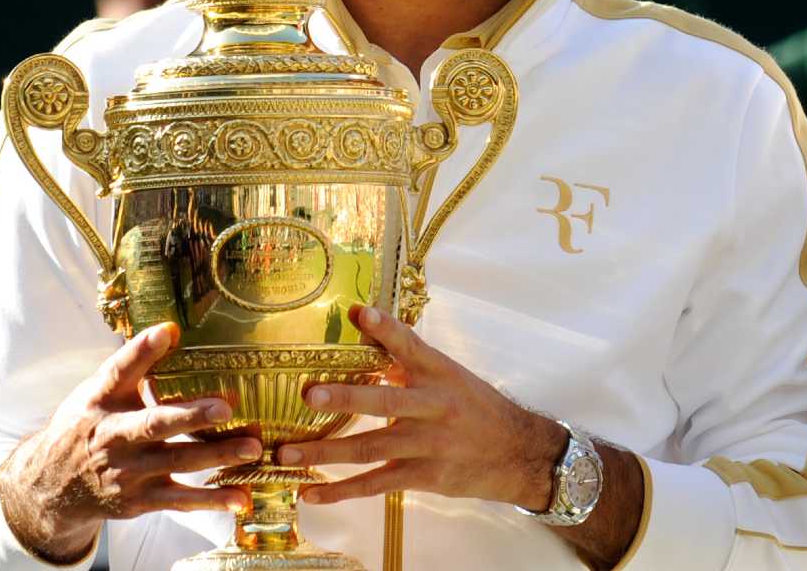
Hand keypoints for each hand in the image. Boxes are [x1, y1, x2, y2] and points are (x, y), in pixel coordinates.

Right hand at [0, 323, 261, 563]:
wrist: (51, 485)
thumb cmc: (87, 425)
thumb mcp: (98, 392)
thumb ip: (133, 363)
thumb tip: (171, 327)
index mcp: (101, 403)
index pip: (118, 373)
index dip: (140, 352)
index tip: (167, 332)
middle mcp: (113, 438)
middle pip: (153, 425)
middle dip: (190, 417)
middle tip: (226, 407)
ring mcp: (128, 473)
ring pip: (176, 463)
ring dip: (216, 456)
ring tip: (253, 448)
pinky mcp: (140, 501)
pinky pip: (179, 500)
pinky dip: (211, 501)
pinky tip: (242, 497)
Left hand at [280, 305, 564, 508]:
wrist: (519, 453)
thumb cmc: (479, 410)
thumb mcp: (454, 380)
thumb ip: (413, 367)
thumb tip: (371, 345)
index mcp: (442, 375)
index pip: (412, 346)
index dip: (386, 330)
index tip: (358, 313)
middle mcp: (435, 407)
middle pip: (386, 402)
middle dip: (347, 397)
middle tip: (310, 394)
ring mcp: (430, 445)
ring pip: (372, 448)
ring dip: (326, 452)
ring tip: (287, 453)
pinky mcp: (425, 476)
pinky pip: (377, 484)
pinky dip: (342, 491)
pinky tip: (311, 492)